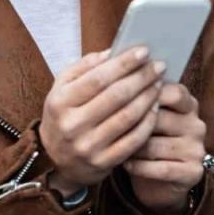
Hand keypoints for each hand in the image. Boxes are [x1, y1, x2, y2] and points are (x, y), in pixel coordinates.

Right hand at [39, 46, 166, 197]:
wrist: (55, 160)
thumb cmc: (63, 115)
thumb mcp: (62, 88)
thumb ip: (83, 67)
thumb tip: (112, 52)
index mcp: (61, 101)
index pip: (98, 78)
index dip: (124, 63)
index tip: (143, 52)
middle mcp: (73, 125)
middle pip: (116, 96)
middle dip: (142, 78)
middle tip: (159, 66)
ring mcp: (88, 146)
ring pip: (128, 117)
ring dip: (148, 97)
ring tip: (159, 84)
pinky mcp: (103, 162)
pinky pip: (133, 140)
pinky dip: (148, 121)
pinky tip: (155, 107)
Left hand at [123, 82, 205, 214]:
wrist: (159, 182)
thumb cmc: (147, 140)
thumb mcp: (146, 115)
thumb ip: (140, 96)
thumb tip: (119, 73)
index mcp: (188, 105)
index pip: (172, 92)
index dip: (145, 96)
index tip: (122, 102)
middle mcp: (197, 125)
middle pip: (158, 119)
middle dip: (131, 126)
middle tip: (112, 130)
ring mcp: (197, 149)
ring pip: (154, 146)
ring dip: (131, 149)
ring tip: (118, 149)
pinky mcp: (193, 173)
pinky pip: (160, 168)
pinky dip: (138, 167)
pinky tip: (126, 165)